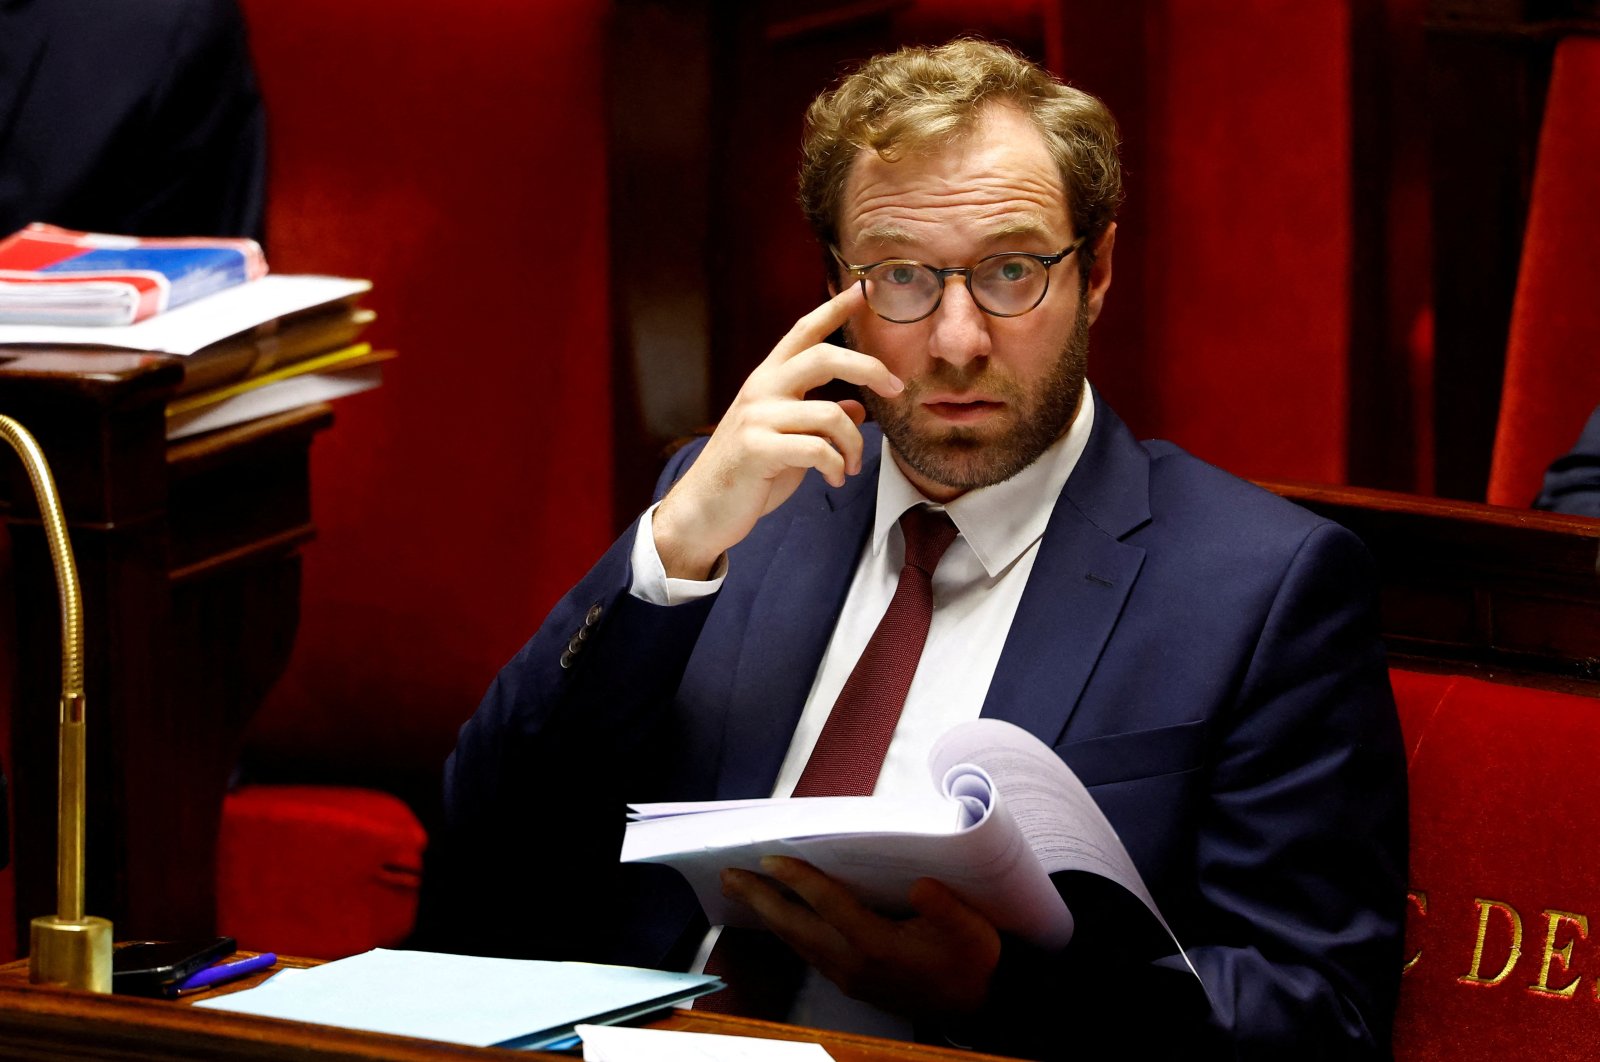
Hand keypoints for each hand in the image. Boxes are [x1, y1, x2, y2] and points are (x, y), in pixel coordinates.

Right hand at [652, 286, 902, 578]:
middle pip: (824, 356)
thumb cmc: (747, 475)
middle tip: (897, 389)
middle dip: (869, 368)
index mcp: (768, 380)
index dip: (834, 309)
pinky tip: (833, 478)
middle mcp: (761, 390)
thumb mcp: (788, 441)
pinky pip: (816, 449)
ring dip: (853, 444)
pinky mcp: (755, 449)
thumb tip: (857, 409)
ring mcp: (756, 418)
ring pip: (830, 413)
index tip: (863, 291)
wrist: (702, 510)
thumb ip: (818, 420)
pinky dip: (835, 466)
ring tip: (850, 467)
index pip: (804, 333)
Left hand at [721, 856, 1001, 1018]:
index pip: (828, 905)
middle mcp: (854, 964)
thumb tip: (919, 886)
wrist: (977, 1006)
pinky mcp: (850, 982)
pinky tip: (776, 916)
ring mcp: (848, 976)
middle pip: (796, 927)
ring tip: (740, 889)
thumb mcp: (972, 931)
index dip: (798, 880)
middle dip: (760, 900)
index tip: (770, 858)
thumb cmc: (972, 960)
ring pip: (797, 942)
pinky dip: (786, 930)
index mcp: (878, 946)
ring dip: (767, 915)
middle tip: (728, 875)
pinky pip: (807, 951)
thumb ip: (945, 908)